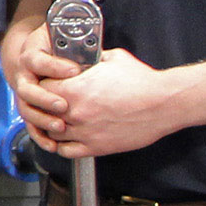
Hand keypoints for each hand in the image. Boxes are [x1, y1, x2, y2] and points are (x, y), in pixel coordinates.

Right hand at [1, 20, 70, 152]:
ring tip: (60, 126)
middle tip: (63, 106)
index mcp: (31, 56)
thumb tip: (96, 51)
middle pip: (27, 90)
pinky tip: (53, 144)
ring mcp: (25, 96)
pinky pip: (30, 126)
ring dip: (42, 119)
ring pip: (26, 110)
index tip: (75, 71)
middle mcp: (24, 77)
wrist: (34, 56)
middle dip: (45, 99)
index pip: (38, 61)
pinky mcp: (30, 110)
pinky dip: (40, 136)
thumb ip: (75, 45)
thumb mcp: (61, 39)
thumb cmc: (52, 48)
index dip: (55, 67)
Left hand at [21, 47, 186, 158]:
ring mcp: (85, 132)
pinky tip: (66, 138)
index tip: (48, 84)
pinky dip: (61, 146)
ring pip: (50, 133)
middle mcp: (75, 113)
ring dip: (50, 127)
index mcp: (74, 89)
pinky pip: (66, 151)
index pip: (40, 88)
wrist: (165, 104)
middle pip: (41, 112)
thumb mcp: (112, 59)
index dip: (42, 85)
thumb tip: (83, 54)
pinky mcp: (97, 147)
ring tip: (56, 120)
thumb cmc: (141, 81)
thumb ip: (91, 57)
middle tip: (48, 104)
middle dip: (43, 106)